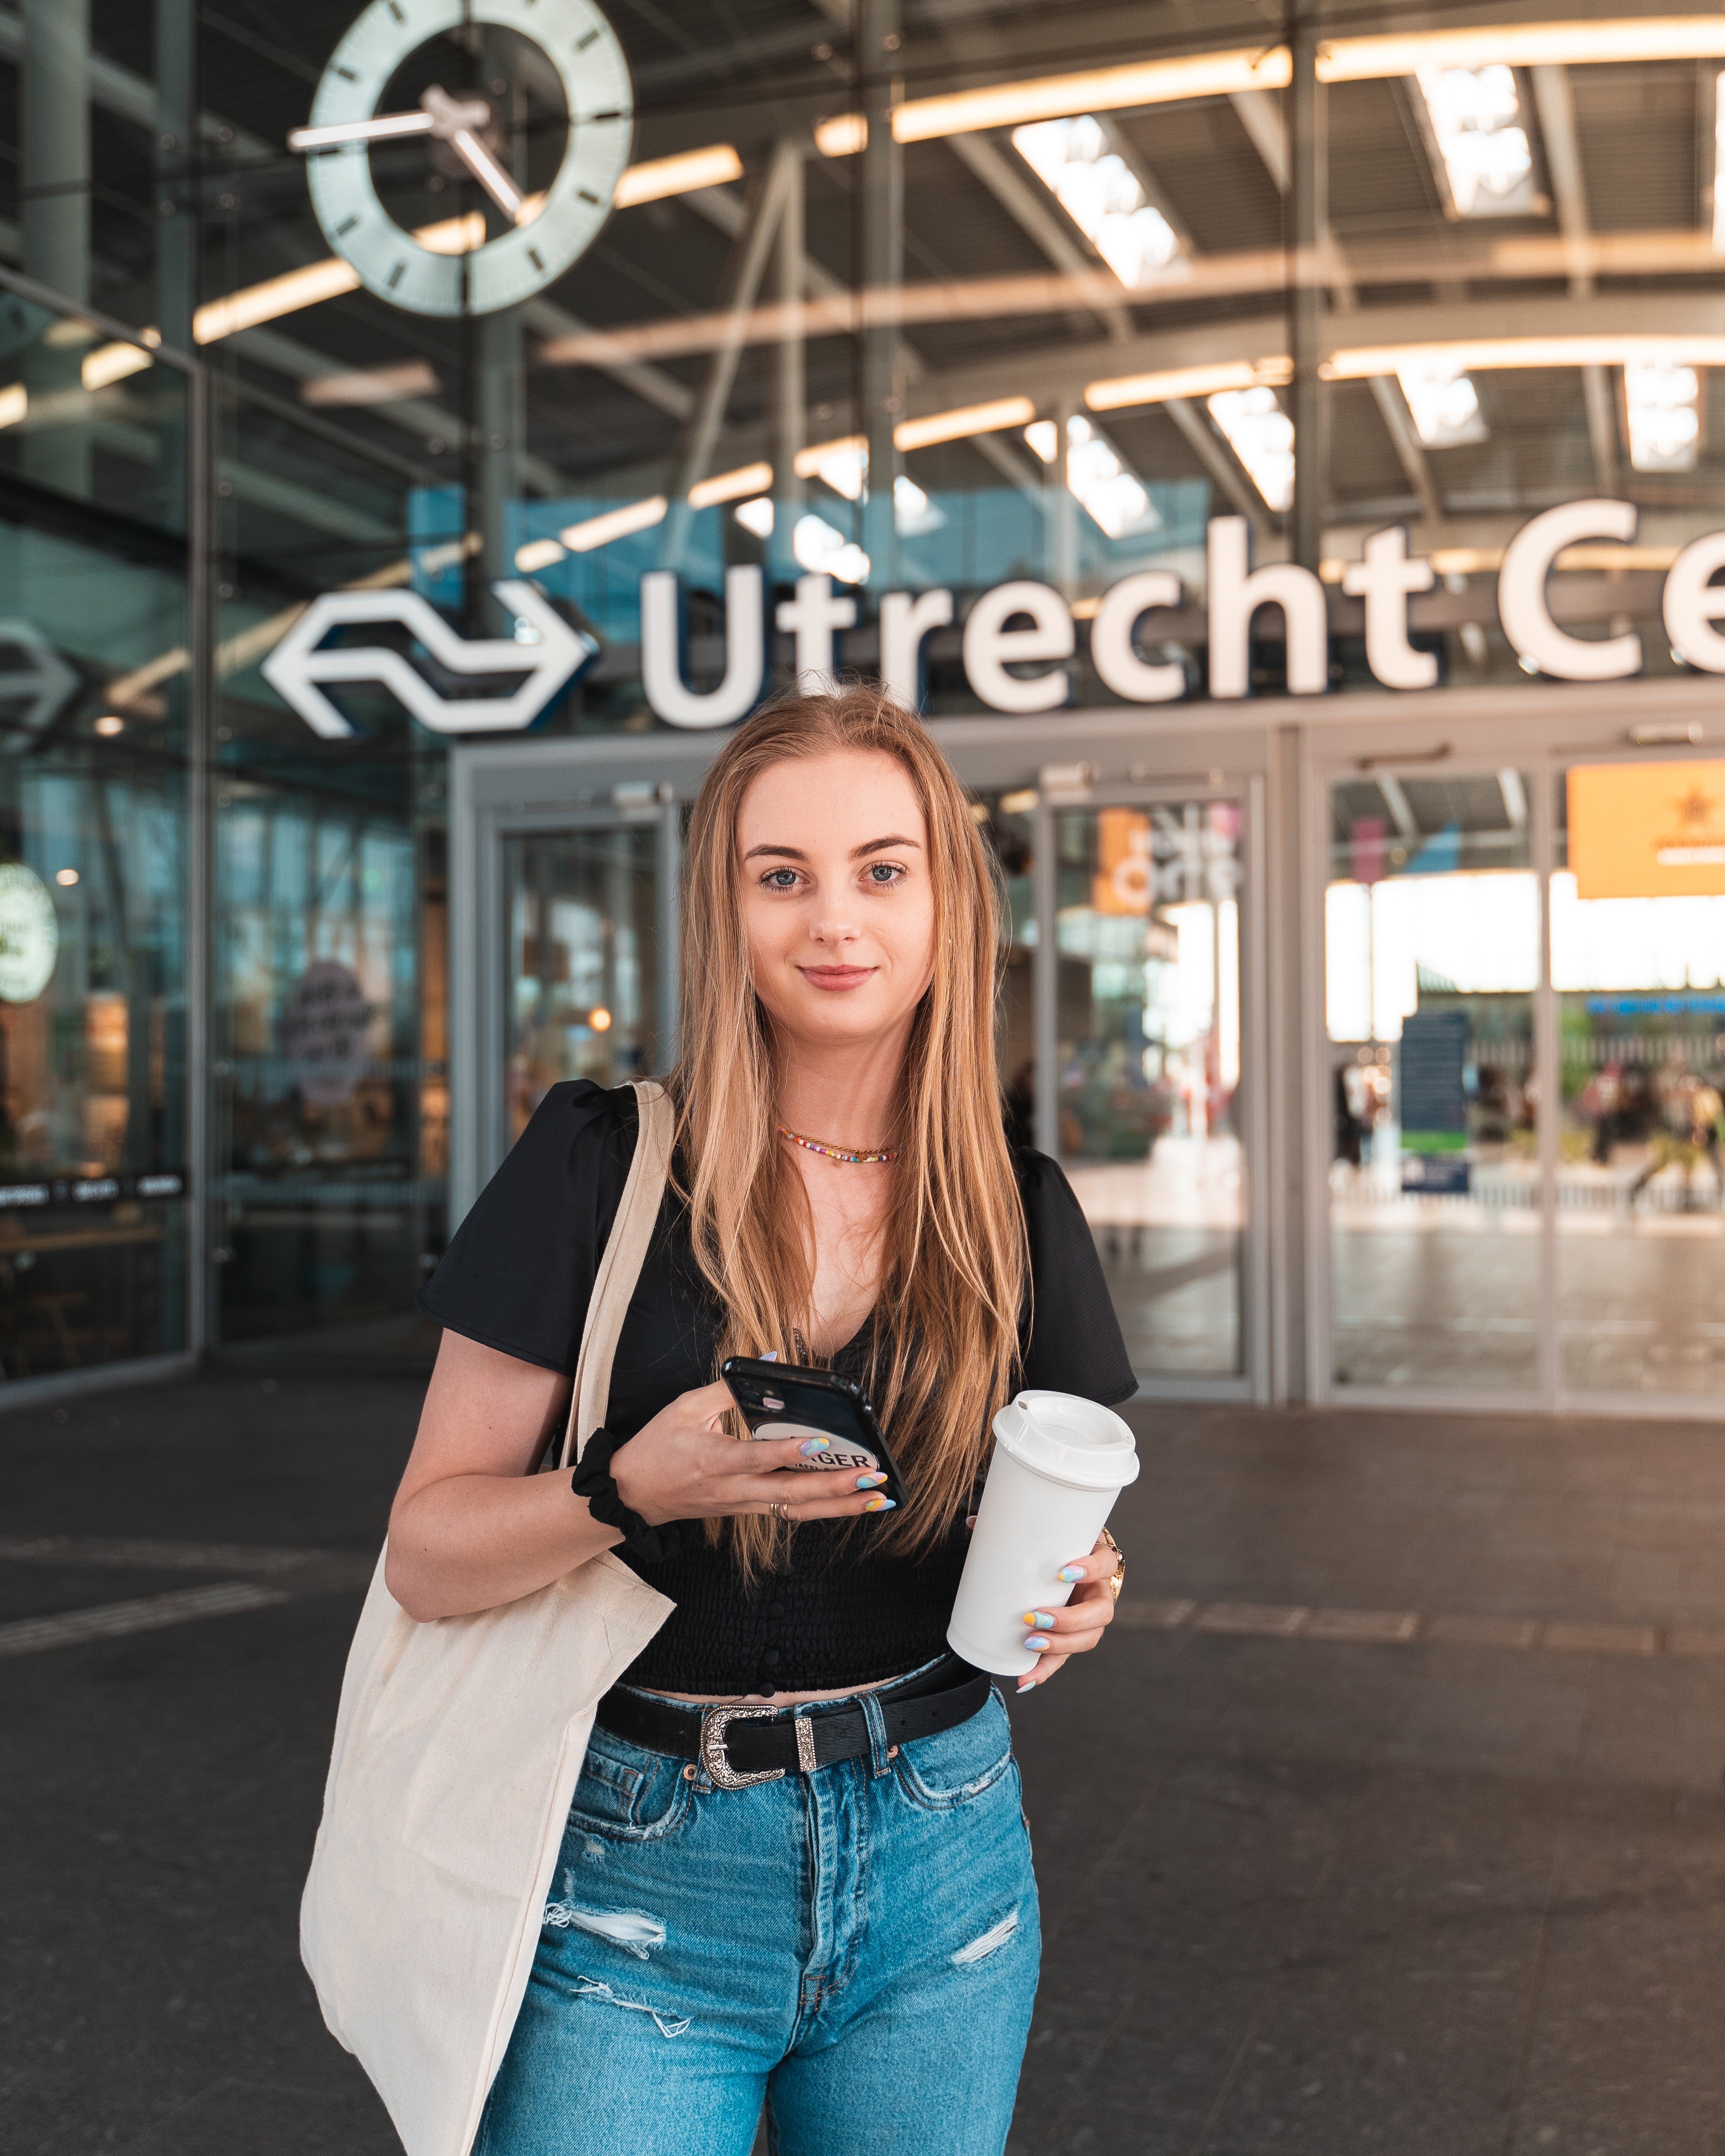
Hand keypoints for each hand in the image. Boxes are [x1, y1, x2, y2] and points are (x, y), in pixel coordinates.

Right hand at [608, 1381, 896, 1528]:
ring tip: (877, 1499)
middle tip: (872, 1477)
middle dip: (833, 1488)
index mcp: (713, 1460)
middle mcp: (732, 1489)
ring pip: (796, 1511)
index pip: (756, 1458)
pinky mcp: (747, 1511)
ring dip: (839, 1507)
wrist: (633, 1495)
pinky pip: (790, 1513)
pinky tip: (852, 1505)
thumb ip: (728, 1386)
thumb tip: (770, 1361)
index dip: (788, 1452)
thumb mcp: (685, 1408)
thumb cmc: (658, 1446)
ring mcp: (742, 1505)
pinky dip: (823, 1510)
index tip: (821, 1443)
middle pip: (788, 1494)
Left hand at [1013, 1530, 1118, 1693]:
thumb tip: (974, 1522)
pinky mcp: (1074, 1637)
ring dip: (1059, 1646)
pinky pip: (1065, 1657)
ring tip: (1029, 1645)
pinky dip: (1045, 1670)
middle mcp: (1099, 1591)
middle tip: (1034, 1617)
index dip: (1089, 1570)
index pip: (1105, 1565)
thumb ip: (1014, 1527)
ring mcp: (1090, 1617)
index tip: (1062, 1572)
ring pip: (1088, 1638)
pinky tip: (1025, 1680)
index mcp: (1097, 1560)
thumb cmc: (1058, 1545)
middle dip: (1068, 1621)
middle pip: (1100, 1612)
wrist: (1073, 1560)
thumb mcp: (1048, 1533)